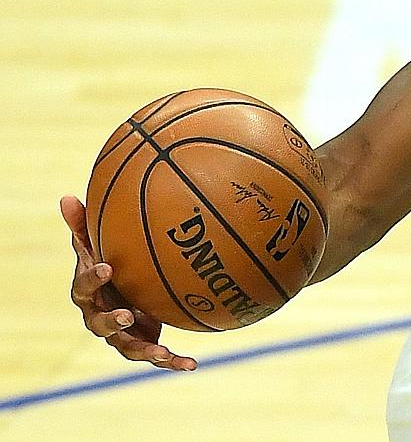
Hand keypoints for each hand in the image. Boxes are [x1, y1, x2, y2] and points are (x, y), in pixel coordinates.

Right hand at [62, 195, 196, 370]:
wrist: (124, 286)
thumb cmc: (109, 260)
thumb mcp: (97, 242)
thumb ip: (85, 224)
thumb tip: (66, 196)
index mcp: (89, 293)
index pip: (83, 287)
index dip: (91, 278)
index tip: (106, 267)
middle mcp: (101, 316)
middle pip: (100, 324)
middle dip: (112, 321)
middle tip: (126, 315)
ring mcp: (122, 333)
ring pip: (128, 347)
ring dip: (145, 350)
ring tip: (161, 353)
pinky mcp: (143, 341)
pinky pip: (157, 355)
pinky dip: (172, 362)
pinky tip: (192, 366)